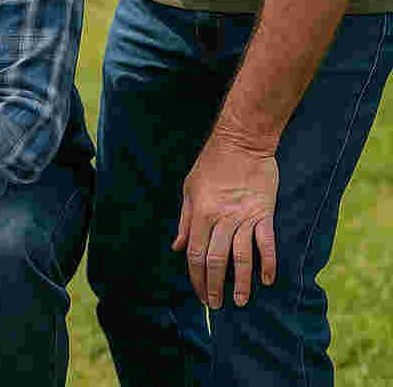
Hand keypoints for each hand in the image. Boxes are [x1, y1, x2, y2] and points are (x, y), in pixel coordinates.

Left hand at [172, 127, 278, 307]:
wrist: (242, 143)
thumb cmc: (211, 164)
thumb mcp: (188, 189)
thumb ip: (184, 220)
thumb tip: (178, 247)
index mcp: (200, 214)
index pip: (196, 254)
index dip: (196, 277)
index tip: (199, 292)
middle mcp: (221, 219)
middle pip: (216, 260)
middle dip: (214, 286)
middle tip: (216, 304)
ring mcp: (244, 217)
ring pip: (242, 257)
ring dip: (241, 283)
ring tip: (240, 302)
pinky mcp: (264, 214)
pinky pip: (267, 244)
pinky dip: (268, 264)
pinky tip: (267, 280)